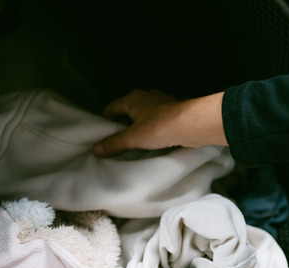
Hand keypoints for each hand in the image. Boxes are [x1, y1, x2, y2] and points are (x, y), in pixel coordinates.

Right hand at [93, 89, 227, 156]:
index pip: (112, 106)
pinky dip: (153, 128)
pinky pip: (158, 119)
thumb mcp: (132, 138)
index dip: (105, 119)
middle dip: (122, 123)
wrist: (191, 125)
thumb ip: (114, 143)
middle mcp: (147, 97)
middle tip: (117, 139)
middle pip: (128, 110)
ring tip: (135, 142)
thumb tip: (97, 149)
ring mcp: (162, 103)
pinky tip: (154, 139)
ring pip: (144, 114)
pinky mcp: (174, 112)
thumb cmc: (159, 127)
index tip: (102, 132)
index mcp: (133, 99)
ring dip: (139, 125)